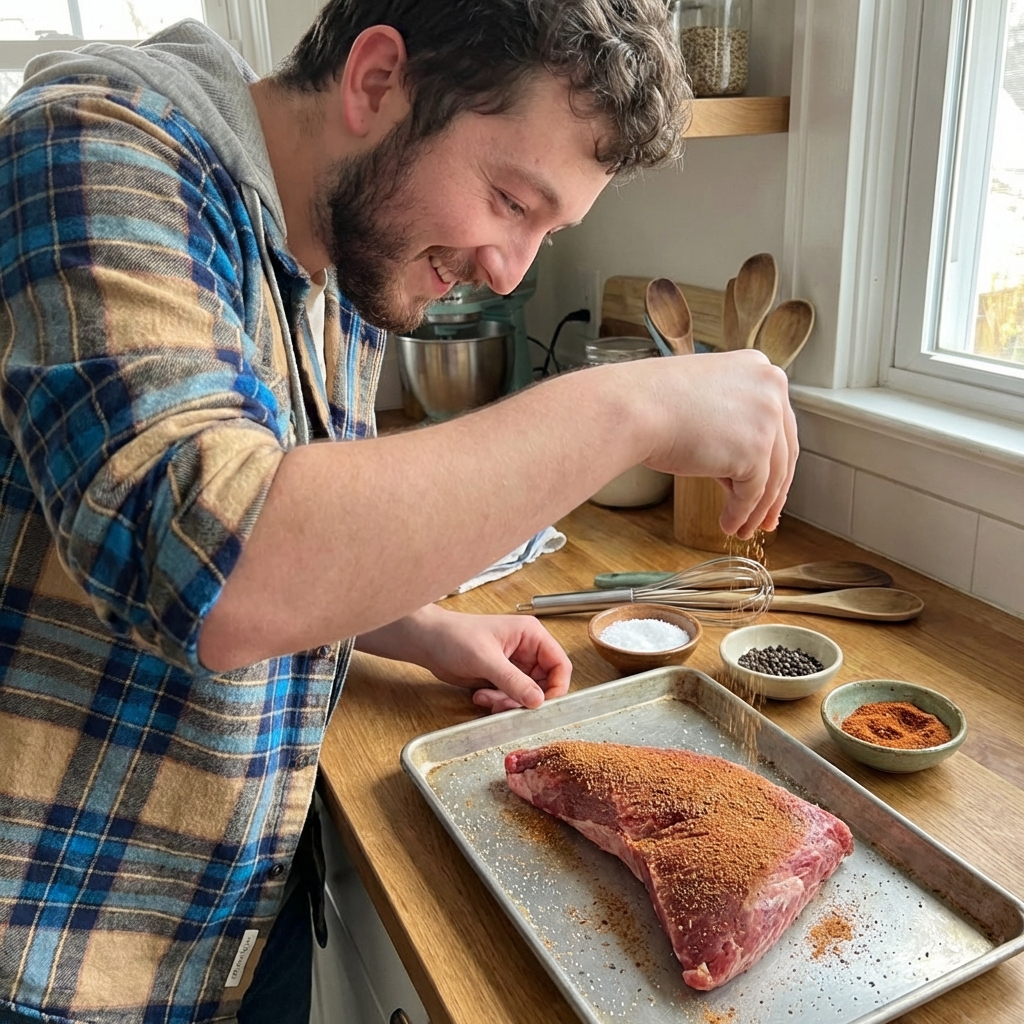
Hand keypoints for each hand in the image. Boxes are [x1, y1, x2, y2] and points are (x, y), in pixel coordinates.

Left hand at [356, 604, 571, 712]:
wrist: (427, 642)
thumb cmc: (454, 637)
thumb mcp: (486, 659)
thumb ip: (513, 681)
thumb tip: (538, 701)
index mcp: (531, 635)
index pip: (560, 664)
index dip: (557, 687)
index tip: (543, 705)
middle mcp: (527, 649)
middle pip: (545, 684)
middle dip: (526, 699)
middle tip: (506, 705)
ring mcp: (514, 665)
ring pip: (527, 694)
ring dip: (509, 703)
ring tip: (487, 698)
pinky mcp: (500, 677)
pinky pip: (511, 698)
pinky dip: (498, 703)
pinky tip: (480, 696)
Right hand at [627, 349, 797, 539]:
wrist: (633, 409)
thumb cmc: (651, 403)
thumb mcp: (703, 405)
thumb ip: (731, 429)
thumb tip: (742, 473)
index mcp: (757, 368)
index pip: (777, 423)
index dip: (773, 460)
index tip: (769, 484)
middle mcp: (771, 389)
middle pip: (783, 452)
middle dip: (773, 491)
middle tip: (765, 516)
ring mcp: (766, 419)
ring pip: (772, 477)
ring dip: (757, 509)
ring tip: (742, 527)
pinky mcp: (756, 450)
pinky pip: (753, 493)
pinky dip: (741, 513)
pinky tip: (728, 523)